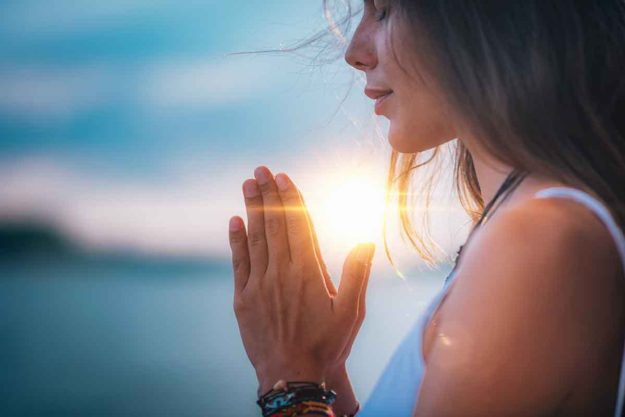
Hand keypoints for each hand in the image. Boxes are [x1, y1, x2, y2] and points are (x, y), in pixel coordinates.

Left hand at [228, 166, 374, 394]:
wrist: (292, 378)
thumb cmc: (327, 345)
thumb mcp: (351, 312)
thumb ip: (357, 274)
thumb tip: (365, 240)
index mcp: (308, 272)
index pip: (298, 225)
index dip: (290, 198)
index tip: (283, 177)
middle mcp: (282, 272)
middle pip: (274, 224)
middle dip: (268, 194)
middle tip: (260, 170)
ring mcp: (259, 284)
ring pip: (255, 238)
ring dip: (251, 209)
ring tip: (248, 184)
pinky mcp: (243, 298)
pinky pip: (239, 262)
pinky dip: (236, 240)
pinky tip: (234, 221)